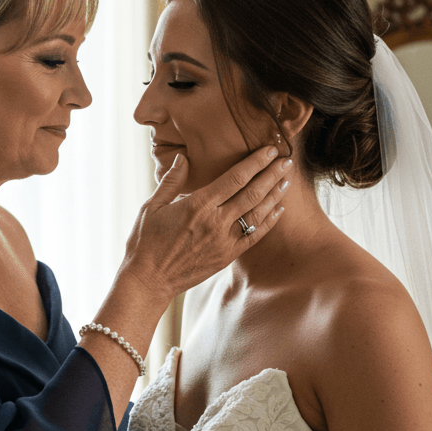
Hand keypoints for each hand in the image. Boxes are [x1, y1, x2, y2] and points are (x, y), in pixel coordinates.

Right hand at [123, 146, 290, 302]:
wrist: (149, 280)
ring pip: (257, 213)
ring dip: (274, 195)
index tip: (269, 150)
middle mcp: (215, 222)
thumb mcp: (151, 206)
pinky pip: (254, 236)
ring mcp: (224, 241)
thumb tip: (184, 157)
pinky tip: (278, 209)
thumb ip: (171, 180)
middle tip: (286, 160)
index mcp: (198, 205)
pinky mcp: (227, 256)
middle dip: (271, 175)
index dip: (255, 162)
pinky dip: (269, 221)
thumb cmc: (145, 242)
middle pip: (252, 193)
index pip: (235, 178)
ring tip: (285, 180)